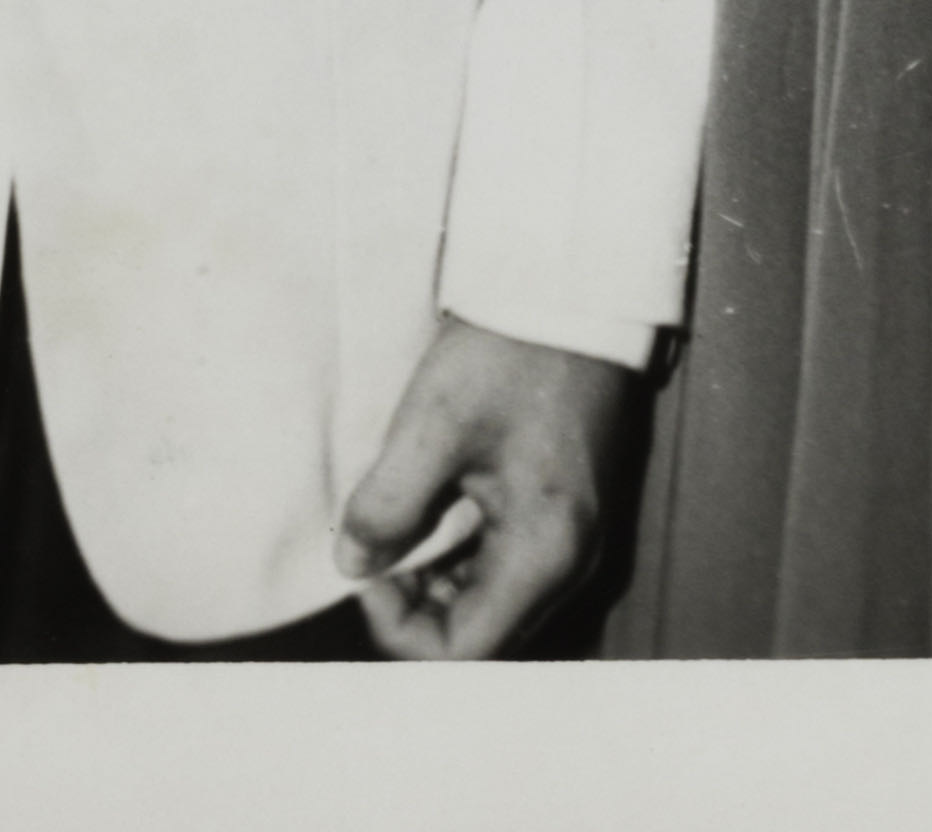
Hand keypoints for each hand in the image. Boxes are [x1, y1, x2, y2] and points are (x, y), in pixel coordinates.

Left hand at [336, 311, 640, 659]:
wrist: (576, 281)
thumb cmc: (512, 349)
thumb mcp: (434, 423)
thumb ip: (386, 506)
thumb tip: (354, 565)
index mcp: (545, 551)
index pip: (462, 651)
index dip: (398, 624)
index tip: (370, 560)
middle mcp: (573, 558)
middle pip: (481, 629)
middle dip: (417, 600)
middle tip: (380, 537)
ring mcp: (578, 531)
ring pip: (493, 595)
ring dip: (439, 573)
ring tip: (406, 510)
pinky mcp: (572, 503)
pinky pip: (511, 556)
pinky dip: (465, 545)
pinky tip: (442, 494)